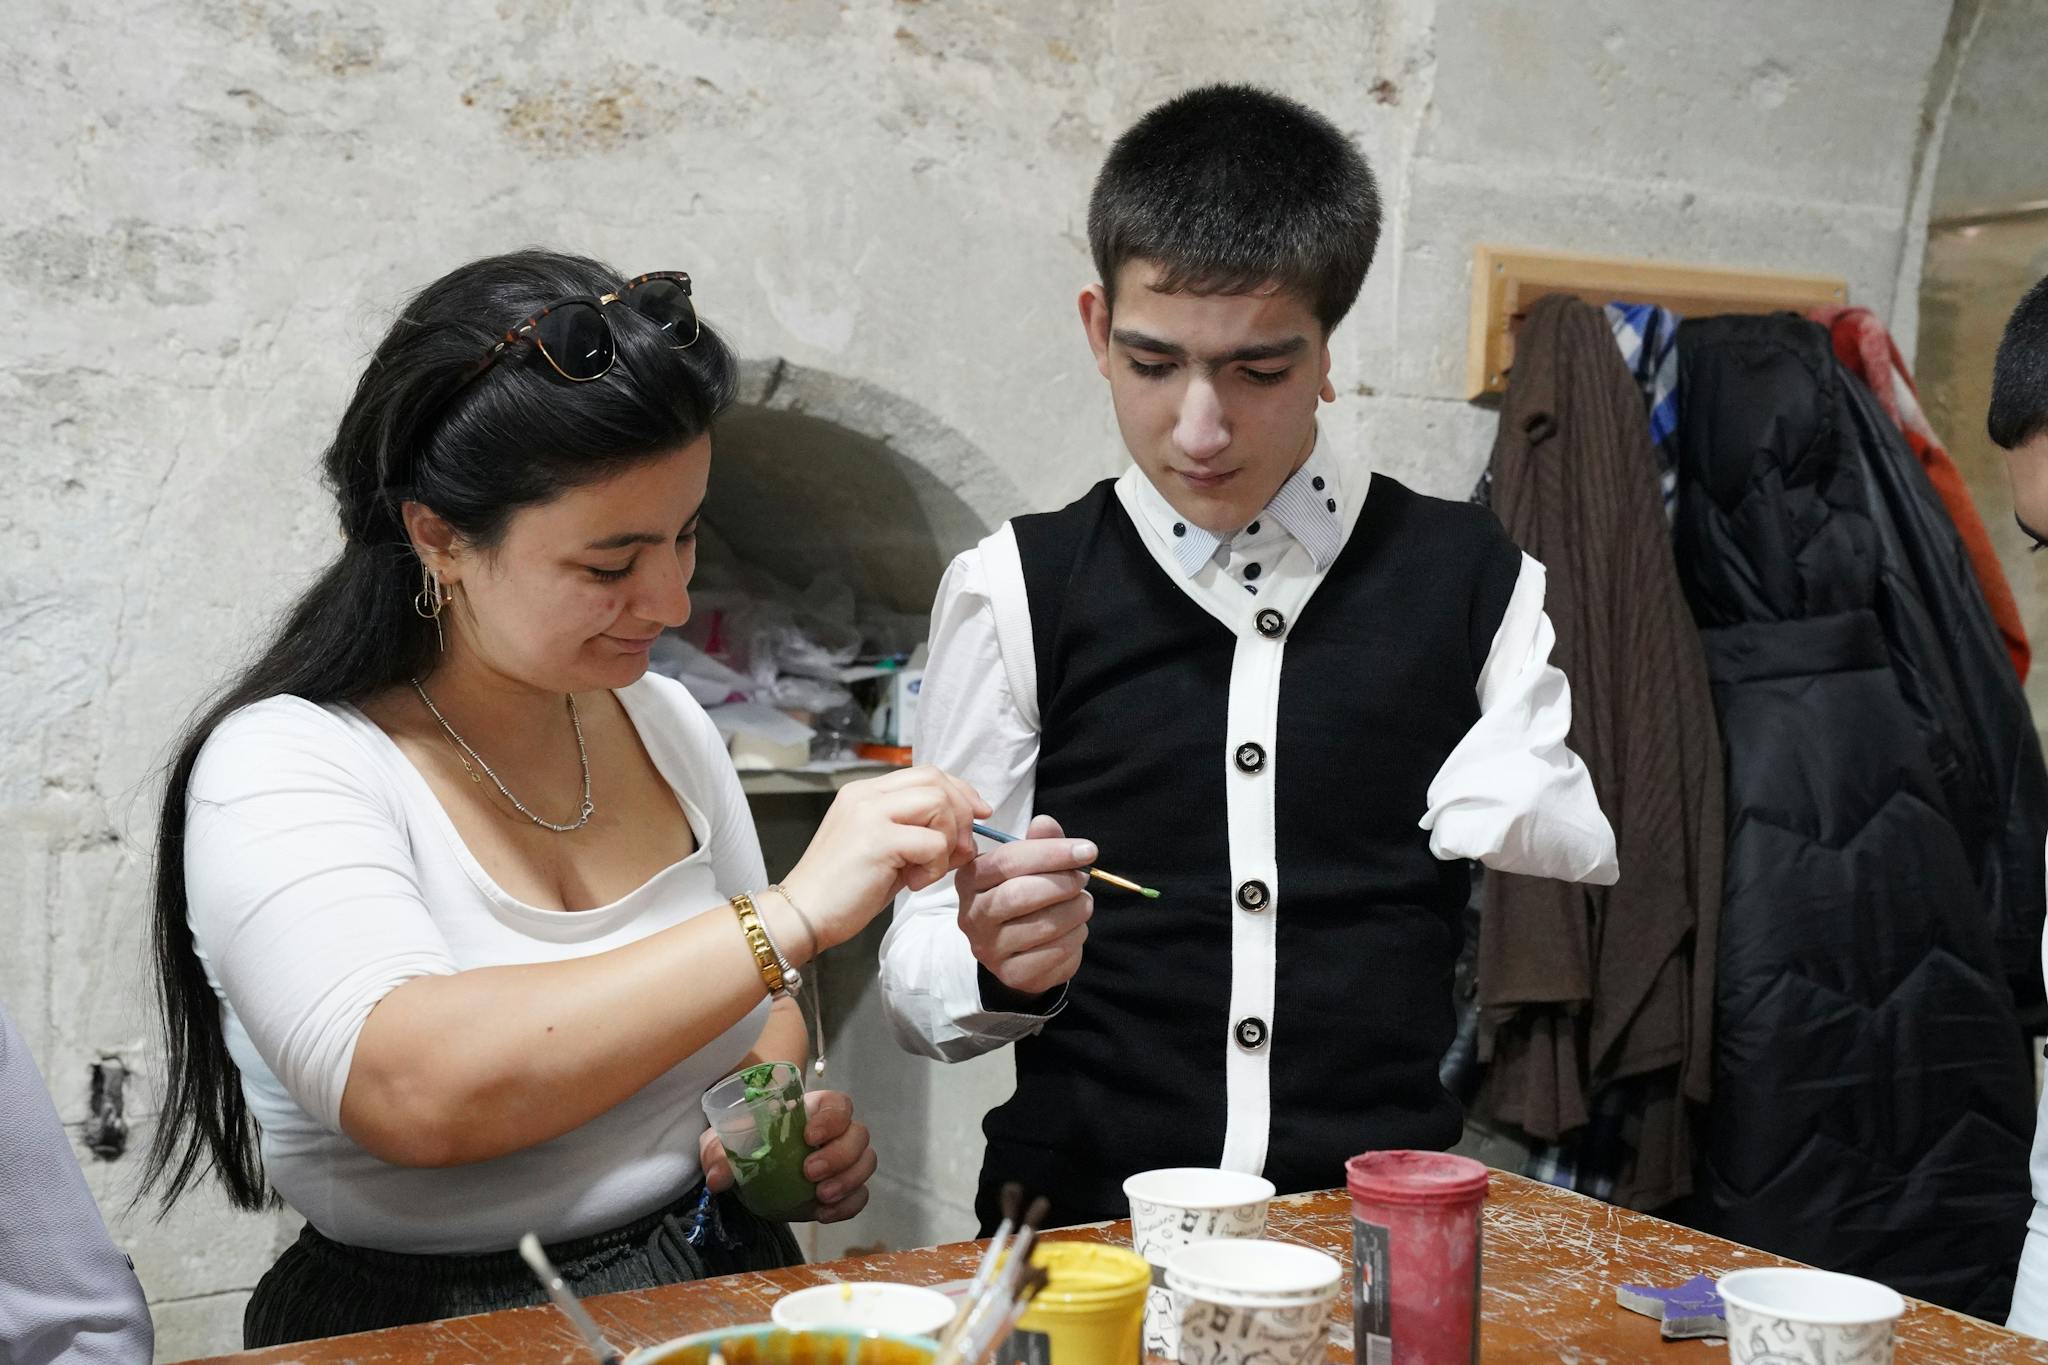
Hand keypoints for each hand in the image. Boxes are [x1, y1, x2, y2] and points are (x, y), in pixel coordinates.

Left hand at [694, 1090, 872, 1221]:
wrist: (751, 1173)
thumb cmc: (745, 1143)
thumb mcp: (726, 1142)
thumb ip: (719, 1153)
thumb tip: (717, 1178)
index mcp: (812, 1110)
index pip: (838, 1104)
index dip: (832, 1118)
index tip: (809, 1136)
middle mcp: (836, 1132)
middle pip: (859, 1135)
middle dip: (840, 1155)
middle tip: (810, 1173)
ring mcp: (844, 1162)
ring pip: (866, 1162)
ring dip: (849, 1180)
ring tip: (821, 1197)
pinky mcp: (844, 1190)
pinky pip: (861, 1195)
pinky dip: (848, 1206)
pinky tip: (823, 1214)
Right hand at [778, 766, 987, 955]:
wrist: (800, 916)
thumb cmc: (844, 892)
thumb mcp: (889, 855)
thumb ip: (923, 838)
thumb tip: (968, 839)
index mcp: (866, 793)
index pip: (927, 774)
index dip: (960, 791)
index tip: (977, 815)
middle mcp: (866, 795)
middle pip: (936, 780)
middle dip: (962, 814)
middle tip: (961, 851)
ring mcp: (869, 813)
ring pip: (939, 803)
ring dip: (948, 840)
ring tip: (929, 869)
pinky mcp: (876, 839)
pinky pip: (932, 841)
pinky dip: (935, 865)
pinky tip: (913, 882)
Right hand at [958, 814, 1095, 997]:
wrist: (1019, 951)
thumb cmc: (1025, 897)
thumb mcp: (1030, 865)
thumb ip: (1039, 843)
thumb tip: (1045, 823)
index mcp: (971, 879)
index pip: (1008, 860)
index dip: (1052, 853)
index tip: (1087, 850)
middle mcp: (972, 915)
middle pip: (1020, 895)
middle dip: (1062, 883)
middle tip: (1083, 879)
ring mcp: (988, 948)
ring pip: (1041, 926)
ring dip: (1075, 911)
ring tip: (1084, 903)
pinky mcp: (1011, 973)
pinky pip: (1053, 953)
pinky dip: (1075, 938)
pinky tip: (1076, 929)